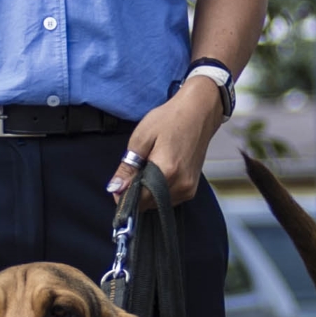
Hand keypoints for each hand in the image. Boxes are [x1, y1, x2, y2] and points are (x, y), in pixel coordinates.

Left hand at [106, 76, 224, 205]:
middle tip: (133, 170)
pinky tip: (158, 172)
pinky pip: (168, 199)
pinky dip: (158, 191)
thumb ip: (127, 167)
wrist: (200, 112)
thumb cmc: (170, 119)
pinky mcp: (192, 188)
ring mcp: (188, 189)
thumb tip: (115, 188)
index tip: (118, 184)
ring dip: (147, 192)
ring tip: (148, 168)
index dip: (124, 196)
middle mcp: (180, 186)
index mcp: (167, 172)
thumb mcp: (142, 137)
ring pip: (157, 203)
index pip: (138, 200)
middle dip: (135, 193)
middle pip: (148, 204)